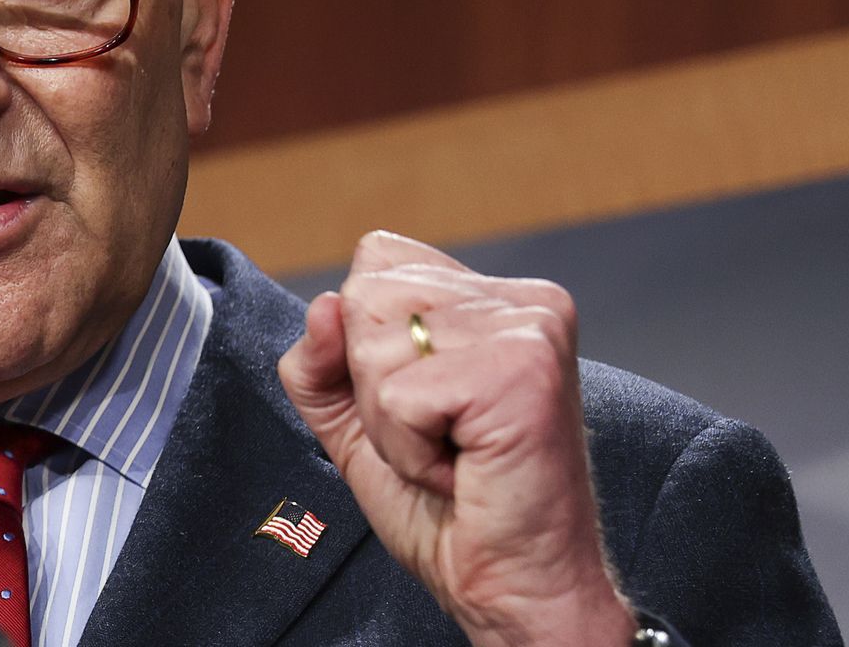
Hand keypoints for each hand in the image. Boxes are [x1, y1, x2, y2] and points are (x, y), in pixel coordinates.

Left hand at [278, 231, 638, 645]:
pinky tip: (461, 470)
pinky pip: (398, 397)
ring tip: (452, 455)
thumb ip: (322, 361)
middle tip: (440, 440)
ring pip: (373, 344)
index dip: (366, 345)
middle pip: (366, 295)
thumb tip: (321, 305)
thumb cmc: (453, 513)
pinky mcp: (520, 369)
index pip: (377, 259)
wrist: (517, 589)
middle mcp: (521, 300)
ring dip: (391, 425)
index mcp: (495, 297)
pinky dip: (409, 451)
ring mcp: (528, 327)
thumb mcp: (360, 423)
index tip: (426, 406)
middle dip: (374, 389)